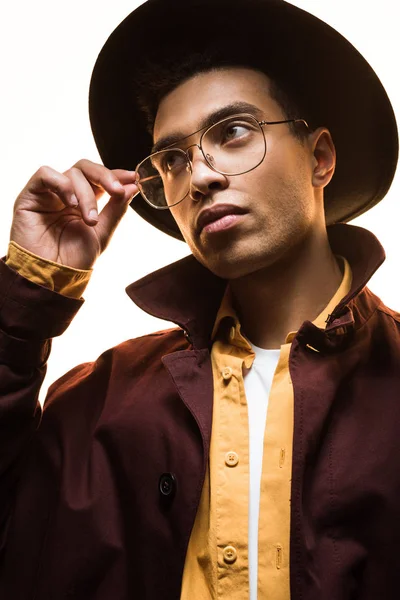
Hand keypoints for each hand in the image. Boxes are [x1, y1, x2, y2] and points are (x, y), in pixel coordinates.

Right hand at [10, 159, 138, 269]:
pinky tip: (71, 203)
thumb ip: (116, 209)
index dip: (116, 175)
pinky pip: (45, 174)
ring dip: (86, 195)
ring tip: (90, 219)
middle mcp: (66, 194)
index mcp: (84, 202)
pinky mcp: (31, 195)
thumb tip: (132, 186)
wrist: (52, 276)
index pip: (100, 178)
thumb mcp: (102, 233)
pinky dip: (62, 184)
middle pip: (86, 168)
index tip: (132, 178)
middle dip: (105, 177)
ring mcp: (49, 194)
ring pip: (72, 173)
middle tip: (116, 191)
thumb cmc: (74, 259)